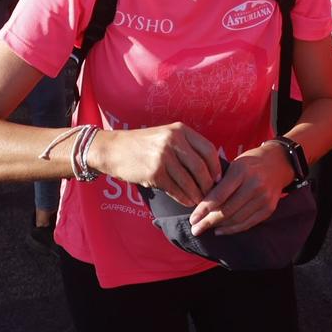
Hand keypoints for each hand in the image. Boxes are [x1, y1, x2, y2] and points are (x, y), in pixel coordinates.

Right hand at [89, 122, 221, 207]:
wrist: (114, 149)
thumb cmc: (143, 145)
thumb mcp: (166, 135)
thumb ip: (186, 146)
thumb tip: (210, 167)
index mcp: (180, 130)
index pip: (208, 149)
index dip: (216, 167)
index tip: (218, 178)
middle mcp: (173, 141)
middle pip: (201, 167)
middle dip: (209, 184)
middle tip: (210, 194)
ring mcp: (163, 157)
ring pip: (190, 181)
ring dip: (197, 194)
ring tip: (200, 201)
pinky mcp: (154, 173)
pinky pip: (176, 190)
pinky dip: (184, 198)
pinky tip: (187, 202)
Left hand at [190, 143, 292, 235]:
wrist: (278, 163)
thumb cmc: (250, 163)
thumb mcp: (234, 165)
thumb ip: (220, 182)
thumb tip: (201, 204)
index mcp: (241, 171)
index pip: (219, 195)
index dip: (204, 209)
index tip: (192, 219)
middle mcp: (254, 185)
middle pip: (227, 210)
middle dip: (208, 222)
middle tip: (195, 229)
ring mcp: (263, 198)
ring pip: (236, 219)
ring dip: (218, 227)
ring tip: (205, 229)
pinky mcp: (269, 209)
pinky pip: (248, 224)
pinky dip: (232, 229)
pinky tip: (220, 230)